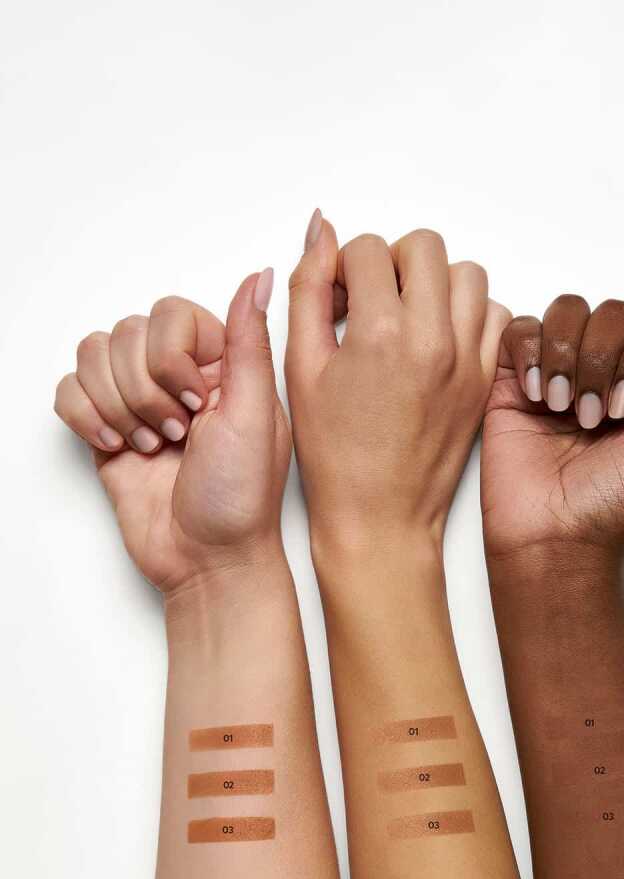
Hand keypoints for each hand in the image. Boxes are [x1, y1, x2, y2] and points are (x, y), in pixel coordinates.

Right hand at [55, 271, 289, 593]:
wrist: (208, 561)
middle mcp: (177, 377)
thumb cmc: (241, 499)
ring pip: (93, 356)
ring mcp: (139, 403)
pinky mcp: (107, 430)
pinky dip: (85, 417)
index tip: (194, 403)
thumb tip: (260, 276)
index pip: (169, 314)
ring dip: (116, 407)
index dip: (169, 356)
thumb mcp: (254, 414)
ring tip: (151, 447)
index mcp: (221, 366)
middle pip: (125, 334)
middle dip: (143, 391)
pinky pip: (68, 391)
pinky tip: (116, 448)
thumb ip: (248, 342)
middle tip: (176, 436)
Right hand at [286, 212, 509, 559]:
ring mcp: (466, 359)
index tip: (335, 299)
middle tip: (372, 300)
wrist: (381, 518)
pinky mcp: (483, 379)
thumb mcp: (302, 368)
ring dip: (435, 282)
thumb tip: (321, 230)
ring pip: (466, 274)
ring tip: (406, 317)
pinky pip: (493, 314)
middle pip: (424, 247)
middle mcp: (432, 339)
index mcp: (381, 333)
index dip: (342, 268)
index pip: (368, 250)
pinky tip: (436, 339)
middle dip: (392, 262)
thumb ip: (308, 290)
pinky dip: (467, 313)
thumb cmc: (335, 456)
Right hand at [482, 294, 623, 560]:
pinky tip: (536, 395)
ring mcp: (560, 374)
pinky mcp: (514, 381)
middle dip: (601, 363)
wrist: (554, 534)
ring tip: (560, 408)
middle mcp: (606, 375)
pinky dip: (530, 354)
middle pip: (612, 314)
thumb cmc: (615, 504)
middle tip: (591, 419)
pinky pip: (521, 329)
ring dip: (565, 358)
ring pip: (567, 312)